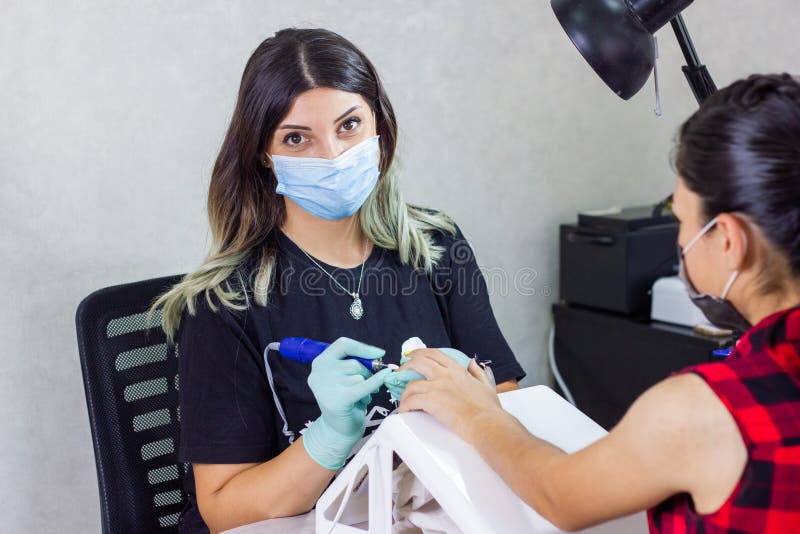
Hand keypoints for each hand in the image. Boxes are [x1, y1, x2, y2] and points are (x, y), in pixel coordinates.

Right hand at [302, 337, 391, 469]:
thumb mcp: (344, 376)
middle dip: (366, 374)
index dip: (362, 348)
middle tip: (366, 387)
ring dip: (367, 387)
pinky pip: (363, 386)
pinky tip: (385, 377)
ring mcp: (327, 386)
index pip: (343, 345)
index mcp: (320, 362)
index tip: (379, 353)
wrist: (337, 429)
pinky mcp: (338, 400)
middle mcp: (319, 372)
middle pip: (354, 363)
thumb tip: (378, 355)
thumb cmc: (345, 399)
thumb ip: (354, 363)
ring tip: (360, 397)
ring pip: (359, 376)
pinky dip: (376, 381)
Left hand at [397, 349, 504, 440]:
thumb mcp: (486, 385)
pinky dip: (405, 406)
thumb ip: (477, 372)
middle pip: (419, 362)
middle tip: (400, 372)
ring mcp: (437, 387)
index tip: (412, 355)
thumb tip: (472, 363)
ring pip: (412, 384)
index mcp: (457, 371)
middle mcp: (445, 375)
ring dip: (405, 393)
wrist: (486, 424)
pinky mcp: (431, 401)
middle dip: (406, 365)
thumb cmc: (488, 410)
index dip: (421, 353)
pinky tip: (405, 411)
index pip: (435, 354)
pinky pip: (411, 401)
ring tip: (404, 400)